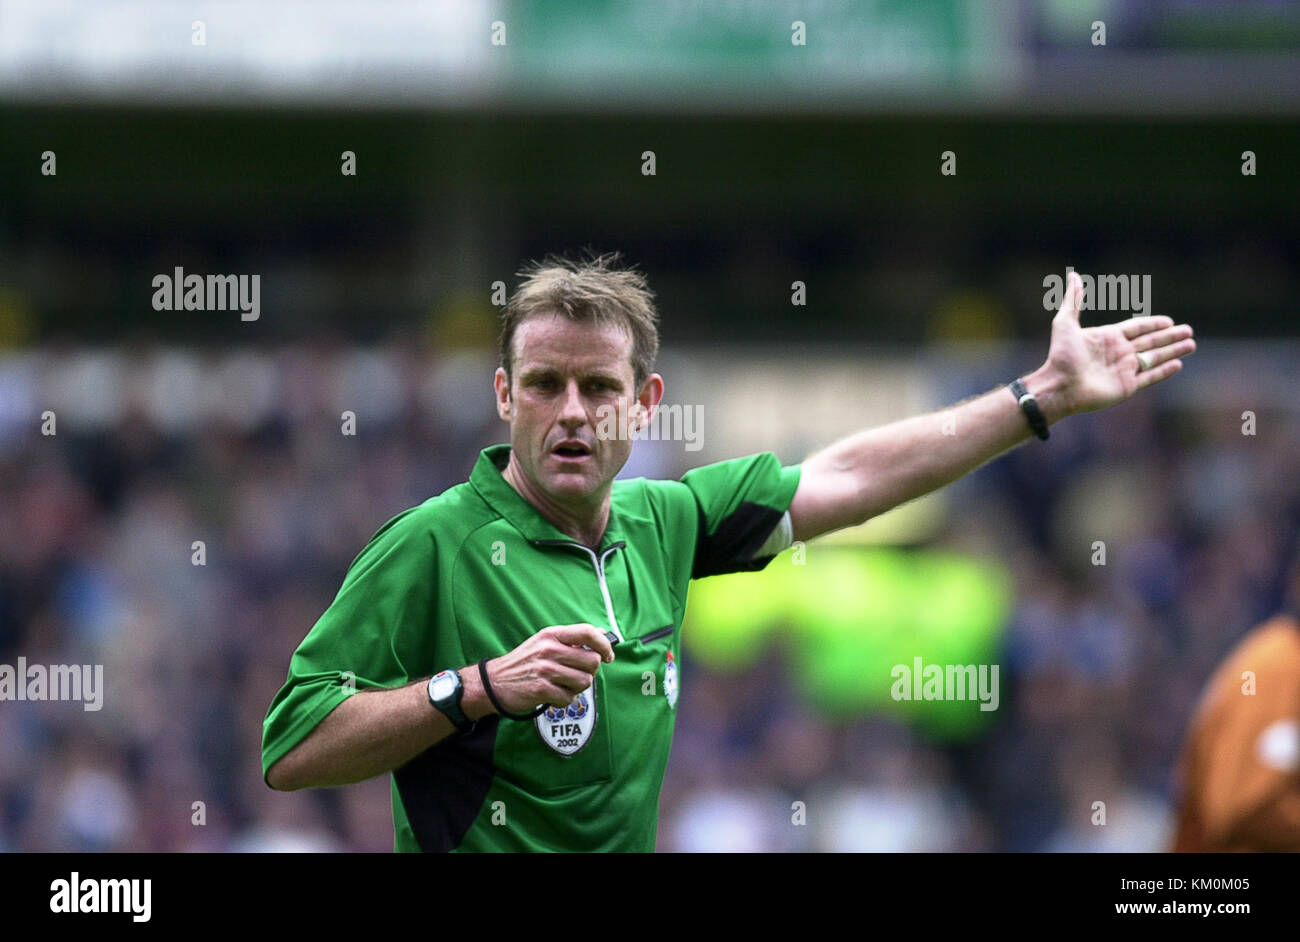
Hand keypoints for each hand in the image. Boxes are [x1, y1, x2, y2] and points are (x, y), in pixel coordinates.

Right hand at [481, 624, 614, 714]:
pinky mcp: (541, 690)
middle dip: (589, 672)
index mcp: (551, 635)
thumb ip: (571, 639)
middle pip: (592, 661)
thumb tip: (600, 633)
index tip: (609, 655)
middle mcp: (549, 649)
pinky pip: (569, 698)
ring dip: (577, 688)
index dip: (604, 644)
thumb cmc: (523, 663)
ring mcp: (545, 670)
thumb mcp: (543, 642)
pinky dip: (564, 700)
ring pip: (584, 681)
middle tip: (576, 675)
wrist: (493, 682)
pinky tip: (552, 695)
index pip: (588, 632)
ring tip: (562, 685)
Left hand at [1038, 271, 1195, 416]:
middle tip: (1189, 331)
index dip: (1153, 324)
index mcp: (1108, 337)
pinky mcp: (1127, 386)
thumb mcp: (1065, 323)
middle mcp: (1119, 353)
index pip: (1137, 328)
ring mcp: (1124, 370)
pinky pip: (1150, 376)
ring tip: (1191, 345)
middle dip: (1170, 337)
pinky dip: (1164, 371)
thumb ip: (1073, 300)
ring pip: (1155, 358)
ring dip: (1173, 351)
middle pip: (1151, 342)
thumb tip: (1074, 276)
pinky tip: (1178, 364)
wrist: (1060, 386)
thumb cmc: (1061, 355)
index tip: (1169, 321)